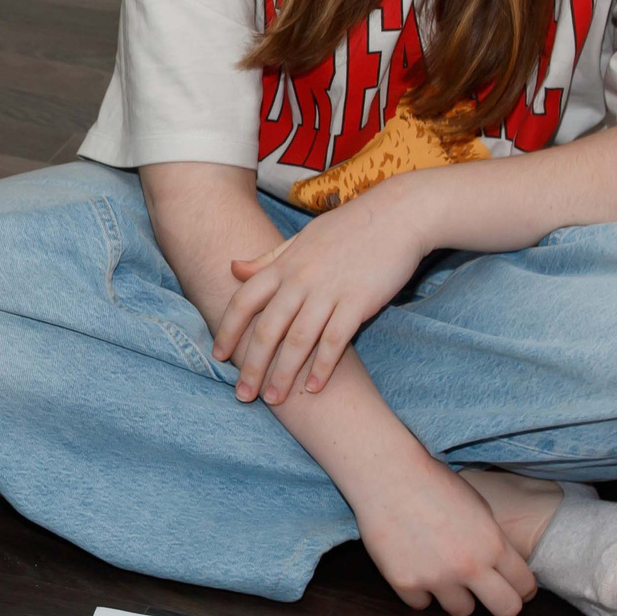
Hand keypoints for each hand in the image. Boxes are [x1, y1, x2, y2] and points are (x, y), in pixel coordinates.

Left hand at [216, 185, 431, 403]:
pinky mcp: (358, 302)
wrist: (397, 215)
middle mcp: (300, 280)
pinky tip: (313, 388)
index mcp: (284, 265)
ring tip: (274, 400)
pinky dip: (322, 367)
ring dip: (284, 374)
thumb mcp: (301, 238)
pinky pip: (335, 340)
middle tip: (243, 396)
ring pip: (298, 340)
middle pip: (267, 329)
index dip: (228, 330)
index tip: (219, 356)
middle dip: (252, 365)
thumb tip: (232, 269)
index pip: (244, 301)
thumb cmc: (347, 228)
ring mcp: (329, 291)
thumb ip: (267, 259)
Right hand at [348, 453, 536, 615]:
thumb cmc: (432, 483)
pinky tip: (415, 567)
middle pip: (506, 609)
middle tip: (490, 596)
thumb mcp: (478, 506)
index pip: (524, 585)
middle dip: (502, 605)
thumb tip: (501, 566)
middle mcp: (469, 566)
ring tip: (443, 573)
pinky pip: (422, 604)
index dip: (523, 589)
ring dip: (456, 596)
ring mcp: (436, 578)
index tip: (515, 588)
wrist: (386, 475)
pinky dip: (420, 590)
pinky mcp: (405, 583)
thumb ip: (492, 540)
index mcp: (493, 543)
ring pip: (461, 611)